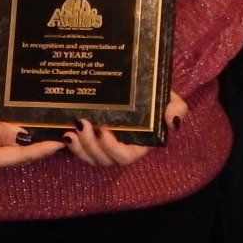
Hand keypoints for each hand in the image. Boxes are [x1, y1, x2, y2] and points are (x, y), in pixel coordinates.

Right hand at [0, 101, 62, 178]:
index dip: (42, 149)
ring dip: (23, 142)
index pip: (20, 155)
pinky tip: (20, 132)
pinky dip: (9, 142)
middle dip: (36, 145)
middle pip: (17, 156)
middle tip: (57, 132)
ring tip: (43, 130)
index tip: (60, 143)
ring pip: (9, 153)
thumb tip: (24, 135)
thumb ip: (0, 130)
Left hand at [62, 92, 188, 167]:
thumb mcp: (170, 98)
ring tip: (70, 130)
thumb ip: (177, 109)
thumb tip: (173, 122)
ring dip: (78, 147)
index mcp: (138, 144)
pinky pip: (79, 149)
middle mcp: (120, 147)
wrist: (140, 84)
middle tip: (82, 124)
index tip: (104, 130)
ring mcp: (104, 144)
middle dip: (90, 146)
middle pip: (103, 159)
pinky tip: (64, 132)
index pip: (125, 157)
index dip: (112, 149)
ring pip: (89, 156)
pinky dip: (71, 144)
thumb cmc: (155, 94)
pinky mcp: (90, 137)